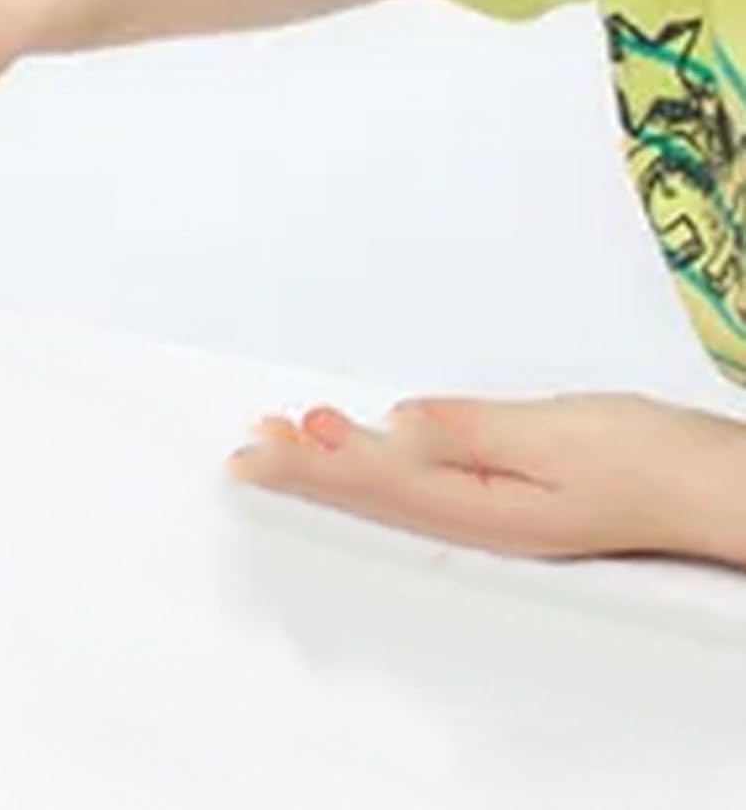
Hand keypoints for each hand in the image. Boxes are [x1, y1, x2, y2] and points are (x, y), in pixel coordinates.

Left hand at [228, 391, 745, 565]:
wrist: (710, 485)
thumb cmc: (646, 458)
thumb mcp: (556, 433)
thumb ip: (470, 431)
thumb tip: (396, 423)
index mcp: (483, 508)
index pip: (378, 483)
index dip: (319, 462)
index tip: (270, 441)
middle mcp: (475, 521)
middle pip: (369, 495)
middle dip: (301, 472)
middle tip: (244, 449)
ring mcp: (485, 514)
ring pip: (385, 492)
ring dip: (325, 468)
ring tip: (272, 444)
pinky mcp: (496, 498)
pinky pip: (412, 486)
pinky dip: (367, 466)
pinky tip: (349, 447)